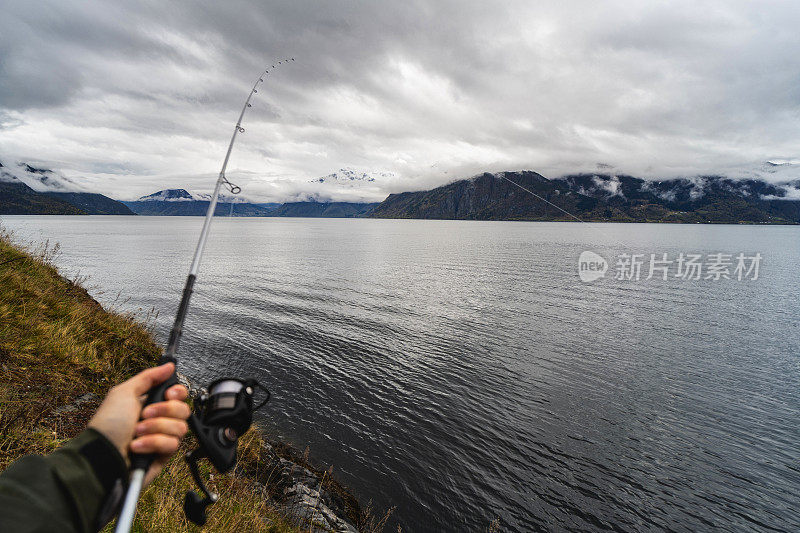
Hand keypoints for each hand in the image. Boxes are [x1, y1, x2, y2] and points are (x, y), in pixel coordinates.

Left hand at [88, 363, 189, 485]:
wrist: (102, 455)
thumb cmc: (108, 425)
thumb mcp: (124, 393)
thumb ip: (149, 377)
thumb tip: (169, 366)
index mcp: (151, 404)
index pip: (179, 395)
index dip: (178, 393)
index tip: (168, 393)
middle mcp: (159, 420)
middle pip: (184, 410)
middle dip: (165, 410)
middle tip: (145, 414)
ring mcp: (162, 438)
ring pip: (180, 427)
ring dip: (155, 428)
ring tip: (136, 433)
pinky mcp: (162, 456)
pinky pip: (172, 444)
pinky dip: (153, 443)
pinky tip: (138, 446)